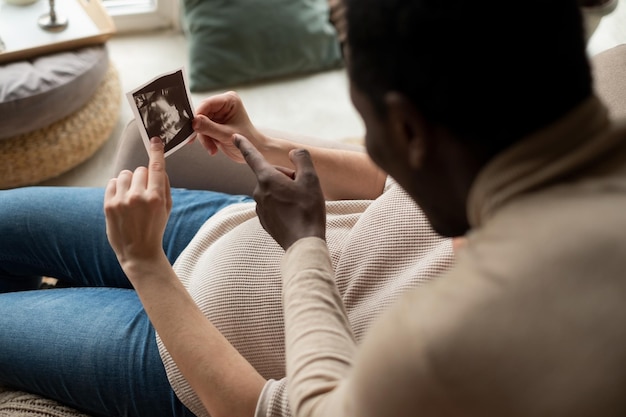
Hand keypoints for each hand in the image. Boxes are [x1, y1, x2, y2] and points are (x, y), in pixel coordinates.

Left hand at [104, 137, 171, 269]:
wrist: (138, 252)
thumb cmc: (155, 228)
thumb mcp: (167, 208)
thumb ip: (163, 186)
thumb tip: (158, 166)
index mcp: (155, 198)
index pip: (156, 167)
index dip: (156, 151)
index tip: (155, 140)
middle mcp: (138, 197)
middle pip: (140, 170)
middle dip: (143, 178)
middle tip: (144, 193)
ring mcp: (121, 201)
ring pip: (125, 174)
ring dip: (129, 182)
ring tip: (132, 197)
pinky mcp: (109, 205)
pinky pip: (113, 183)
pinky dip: (118, 188)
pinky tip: (122, 200)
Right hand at [193, 91, 265, 162]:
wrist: (255, 151)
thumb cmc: (248, 140)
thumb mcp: (227, 134)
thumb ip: (209, 127)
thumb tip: (194, 121)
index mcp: (229, 100)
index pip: (206, 104)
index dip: (197, 115)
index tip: (192, 126)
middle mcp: (222, 104)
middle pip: (201, 114)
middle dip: (202, 130)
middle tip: (206, 142)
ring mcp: (218, 114)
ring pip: (200, 124)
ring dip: (204, 138)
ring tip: (212, 149)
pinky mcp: (215, 123)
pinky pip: (202, 130)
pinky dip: (206, 140)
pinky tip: (213, 148)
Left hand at [235, 134, 325, 249]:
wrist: (304, 243)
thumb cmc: (308, 209)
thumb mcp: (311, 178)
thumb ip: (301, 159)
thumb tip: (294, 153)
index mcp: (267, 179)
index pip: (253, 156)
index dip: (244, 144)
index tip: (235, 136)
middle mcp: (258, 192)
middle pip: (273, 175)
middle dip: (287, 177)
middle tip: (303, 190)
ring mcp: (260, 207)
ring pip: (274, 190)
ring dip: (286, 192)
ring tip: (301, 204)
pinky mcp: (264, 220)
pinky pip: (274, 205)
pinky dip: (284, 206)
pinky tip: (295, 215)